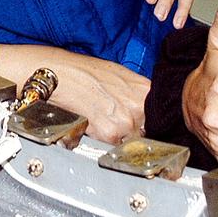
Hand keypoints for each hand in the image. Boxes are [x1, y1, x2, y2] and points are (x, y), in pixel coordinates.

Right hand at [0, 44, 148, 143]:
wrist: (58, 74)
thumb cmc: (83, 70)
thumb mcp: (118, 74)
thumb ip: (136, 93)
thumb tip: (145, 109)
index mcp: (144, 89)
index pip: (159, 117)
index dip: (149, 122)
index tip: (143, 125)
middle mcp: (138, 105)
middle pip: (147, 131)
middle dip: (133, 129)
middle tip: (113, 118)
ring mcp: (126, 121)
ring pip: (130, 141)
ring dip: (118, 136)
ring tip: (100, 118)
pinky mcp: (109, 134)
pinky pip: (113, 145)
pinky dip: (102, 138)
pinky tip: (92, 123)